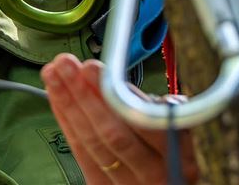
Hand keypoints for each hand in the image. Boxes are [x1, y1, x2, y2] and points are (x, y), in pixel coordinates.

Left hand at [41, 54, 197, 183]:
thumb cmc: (173, 159)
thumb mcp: (183, 136)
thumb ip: (166, 114)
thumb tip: (141, 88)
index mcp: (179, 159)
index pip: (144, 124)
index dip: (115, 94)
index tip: (94, 68)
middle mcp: (153, 174)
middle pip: (112, 133)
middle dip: (84, 94)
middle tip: (66, 66)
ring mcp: (126, 184)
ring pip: (92, 142)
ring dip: (69, 104)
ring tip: (55, 75)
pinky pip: (81, 153)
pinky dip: (67, 123)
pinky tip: (57, 99)